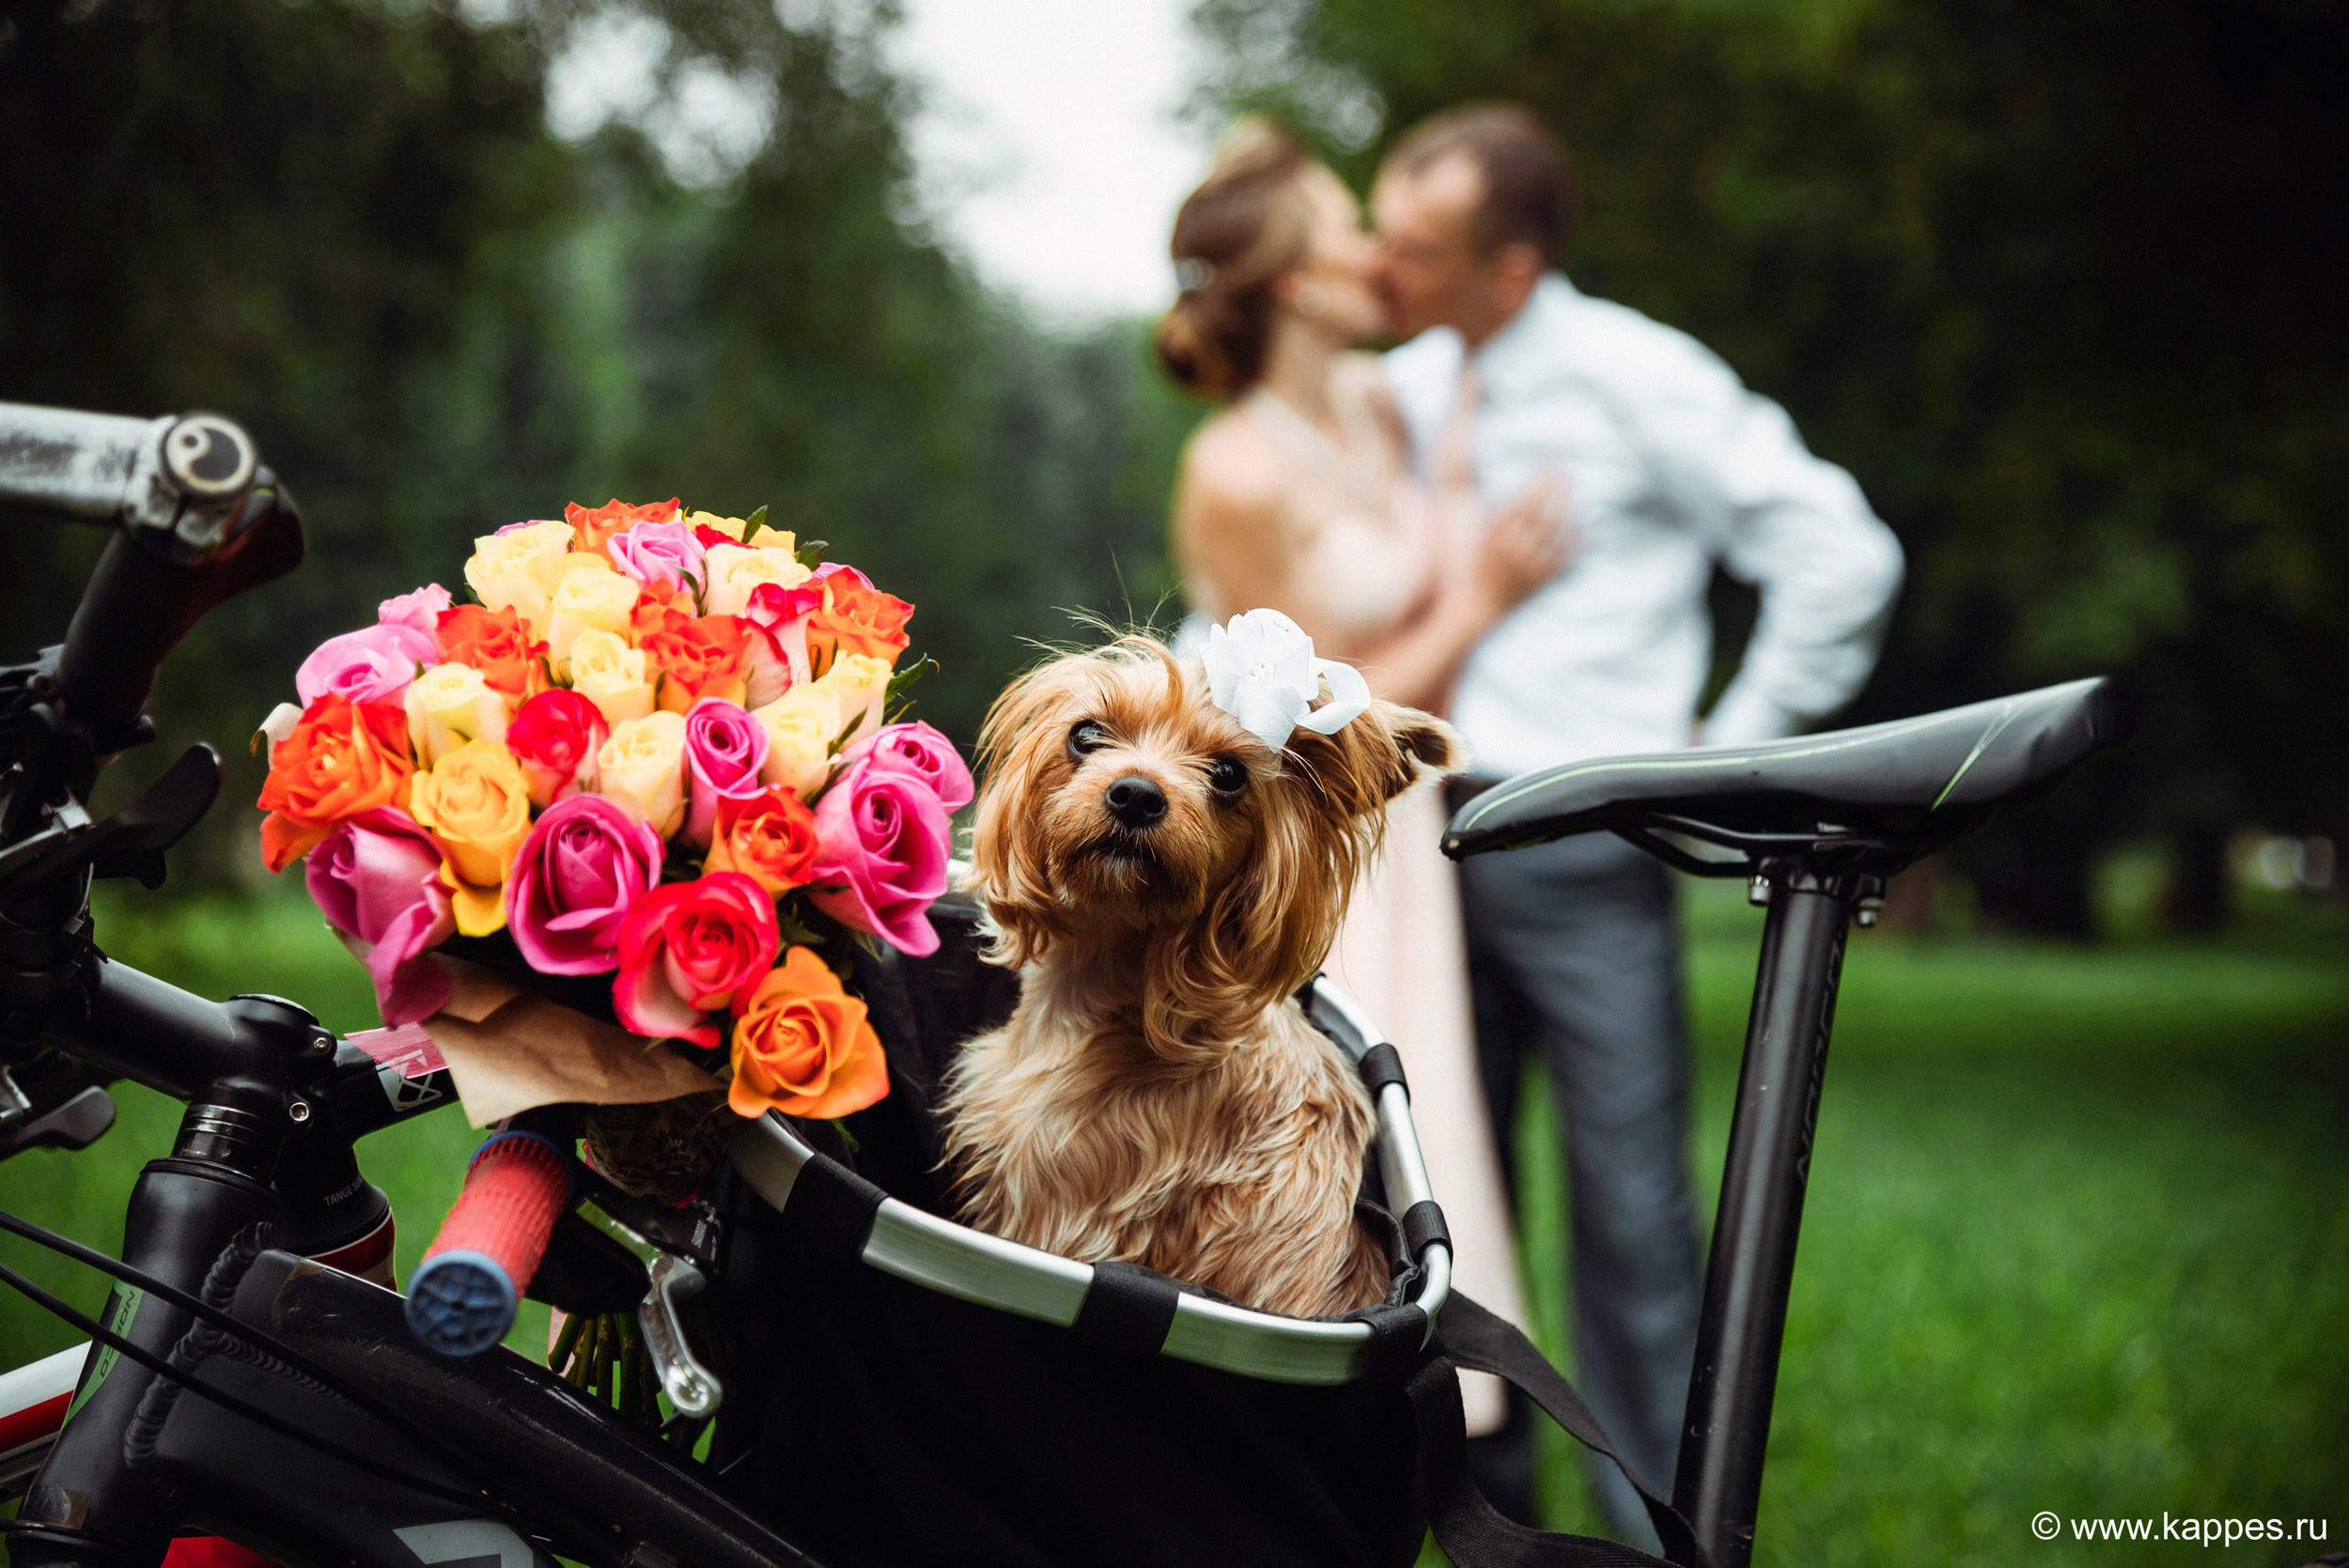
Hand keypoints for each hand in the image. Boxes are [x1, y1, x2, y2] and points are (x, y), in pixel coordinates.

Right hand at [1471, 473, 1574, 616]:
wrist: (1481, 604)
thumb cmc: (1482, 562)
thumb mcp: (1484, 534)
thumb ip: (1503, 511)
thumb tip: (1532, 484)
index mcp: (1495, 534)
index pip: (1524, 501)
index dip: (1540, 482)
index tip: (1549, 468)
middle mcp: (1513, 549)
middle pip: (1544, 514)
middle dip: (1558, 492)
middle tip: (1566, 477)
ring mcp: (1529, 565)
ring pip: (1556, 531)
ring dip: (1568, 510)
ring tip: (1573, 497)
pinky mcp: (1541, 580)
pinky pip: (1565, 554)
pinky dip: (1573, 538)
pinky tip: (1577, 526)